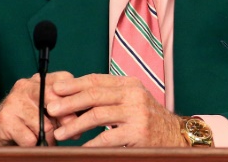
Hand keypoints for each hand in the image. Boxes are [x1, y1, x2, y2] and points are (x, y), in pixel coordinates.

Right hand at [0, 71, 76, 145]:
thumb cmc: (27, 119)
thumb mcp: (45, 108)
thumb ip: (63, 108)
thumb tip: (81, 119)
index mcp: (39, 80)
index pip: (64, 80)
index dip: (74, 98)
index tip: (79, 113)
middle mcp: (25, 86)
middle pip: (54, 100)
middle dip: (65, 119)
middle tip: (68, 132)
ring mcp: (14, 102)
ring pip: (44, 124)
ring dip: (49, 138)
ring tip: (48, 141)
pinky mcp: (5, 120)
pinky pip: (30, 138)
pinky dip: (34, 145)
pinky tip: (32, 143)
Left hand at [46, 73, 186, 146]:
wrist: (176, 136)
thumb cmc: (148, 119)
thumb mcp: (131, 101)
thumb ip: (109, 97)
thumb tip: (75, 97)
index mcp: (129, 84)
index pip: (97, 80)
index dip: (74, 84)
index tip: (55, 89)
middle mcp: (133, 94)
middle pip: (94, 95)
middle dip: (69, 102)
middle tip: (51, 109)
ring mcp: (136, 113)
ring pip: (98, 116)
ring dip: (75, 125)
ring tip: (60, 133)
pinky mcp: (138, 133)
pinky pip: (108, 138)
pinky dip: (91, 144)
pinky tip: (80, 148)